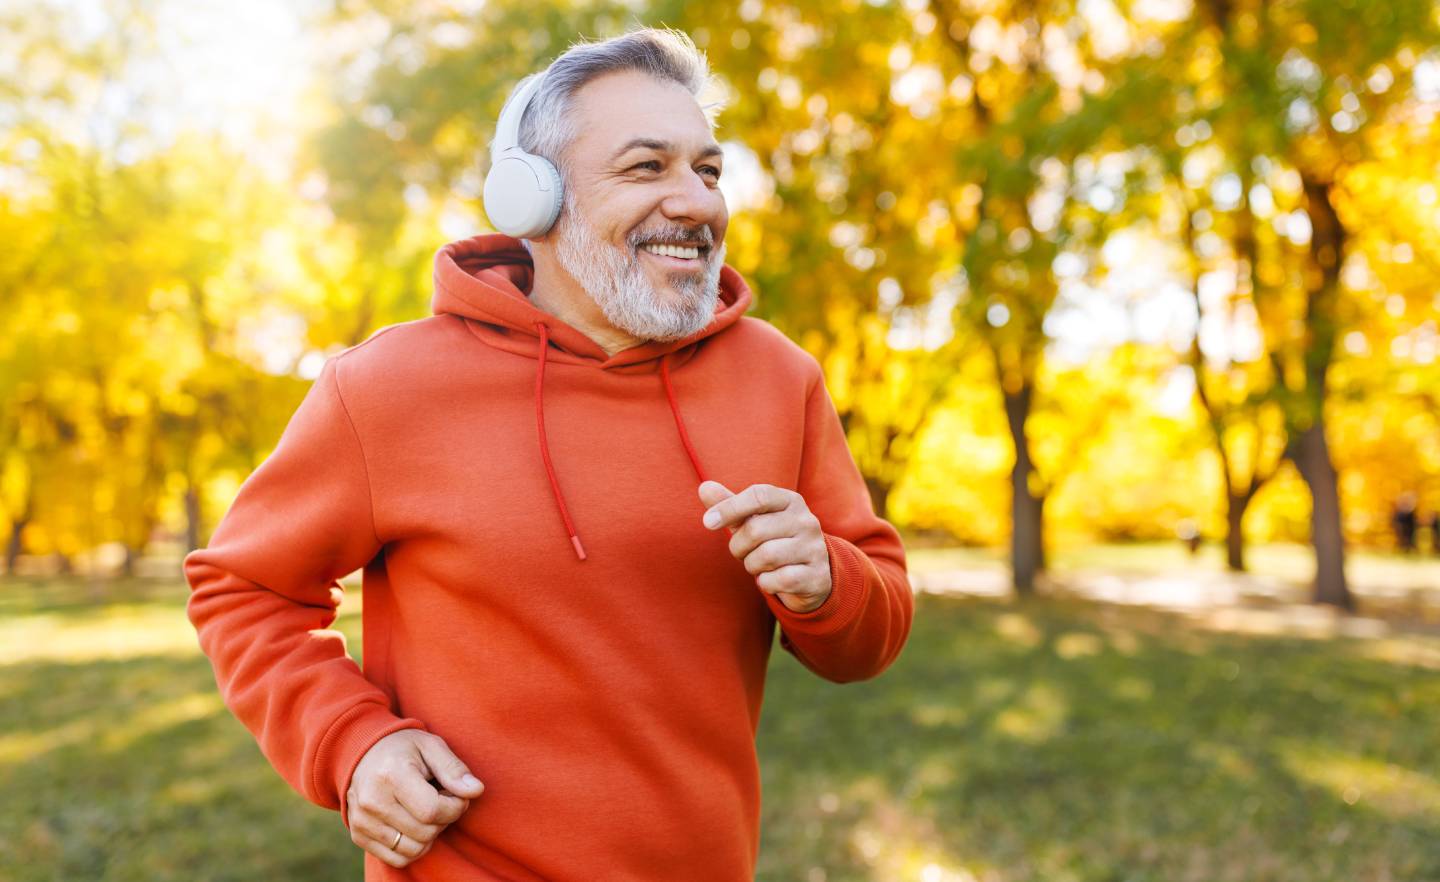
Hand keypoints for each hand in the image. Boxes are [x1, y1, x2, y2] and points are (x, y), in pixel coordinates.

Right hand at [346, 729, 484, 867]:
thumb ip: (454, 769)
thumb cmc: (404, 749)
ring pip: (413, 850)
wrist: (364, 753)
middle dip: (444, 819)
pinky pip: (398, 859)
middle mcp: (371, 801)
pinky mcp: (359, 835)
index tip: (457, 794)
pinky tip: (414, 824)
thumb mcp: (432, 747)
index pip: (432, 811)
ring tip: (427, 811)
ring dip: (430, 835)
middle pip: (425, 833)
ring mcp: (362, 821)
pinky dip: (414, 847)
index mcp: (390, 775)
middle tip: (442, 799)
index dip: (455, 807)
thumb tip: (476, 790)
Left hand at [698, 480, 832, 612]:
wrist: (811, 574)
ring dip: (752, 565)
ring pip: (766, 556)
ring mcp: (814, 548)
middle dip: (738, 546)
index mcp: (791, 501)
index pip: (759, 495)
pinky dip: (766, 583)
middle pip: (756, 529)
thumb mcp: (753, 520)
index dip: (730, 507)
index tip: (708, 522)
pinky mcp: (816, 575)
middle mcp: (806, 521)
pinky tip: (770, 580)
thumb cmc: (775, 541)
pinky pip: (779, 579)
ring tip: (758, 565)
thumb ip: (730, 505)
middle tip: (742, 552)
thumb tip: (704, 487)